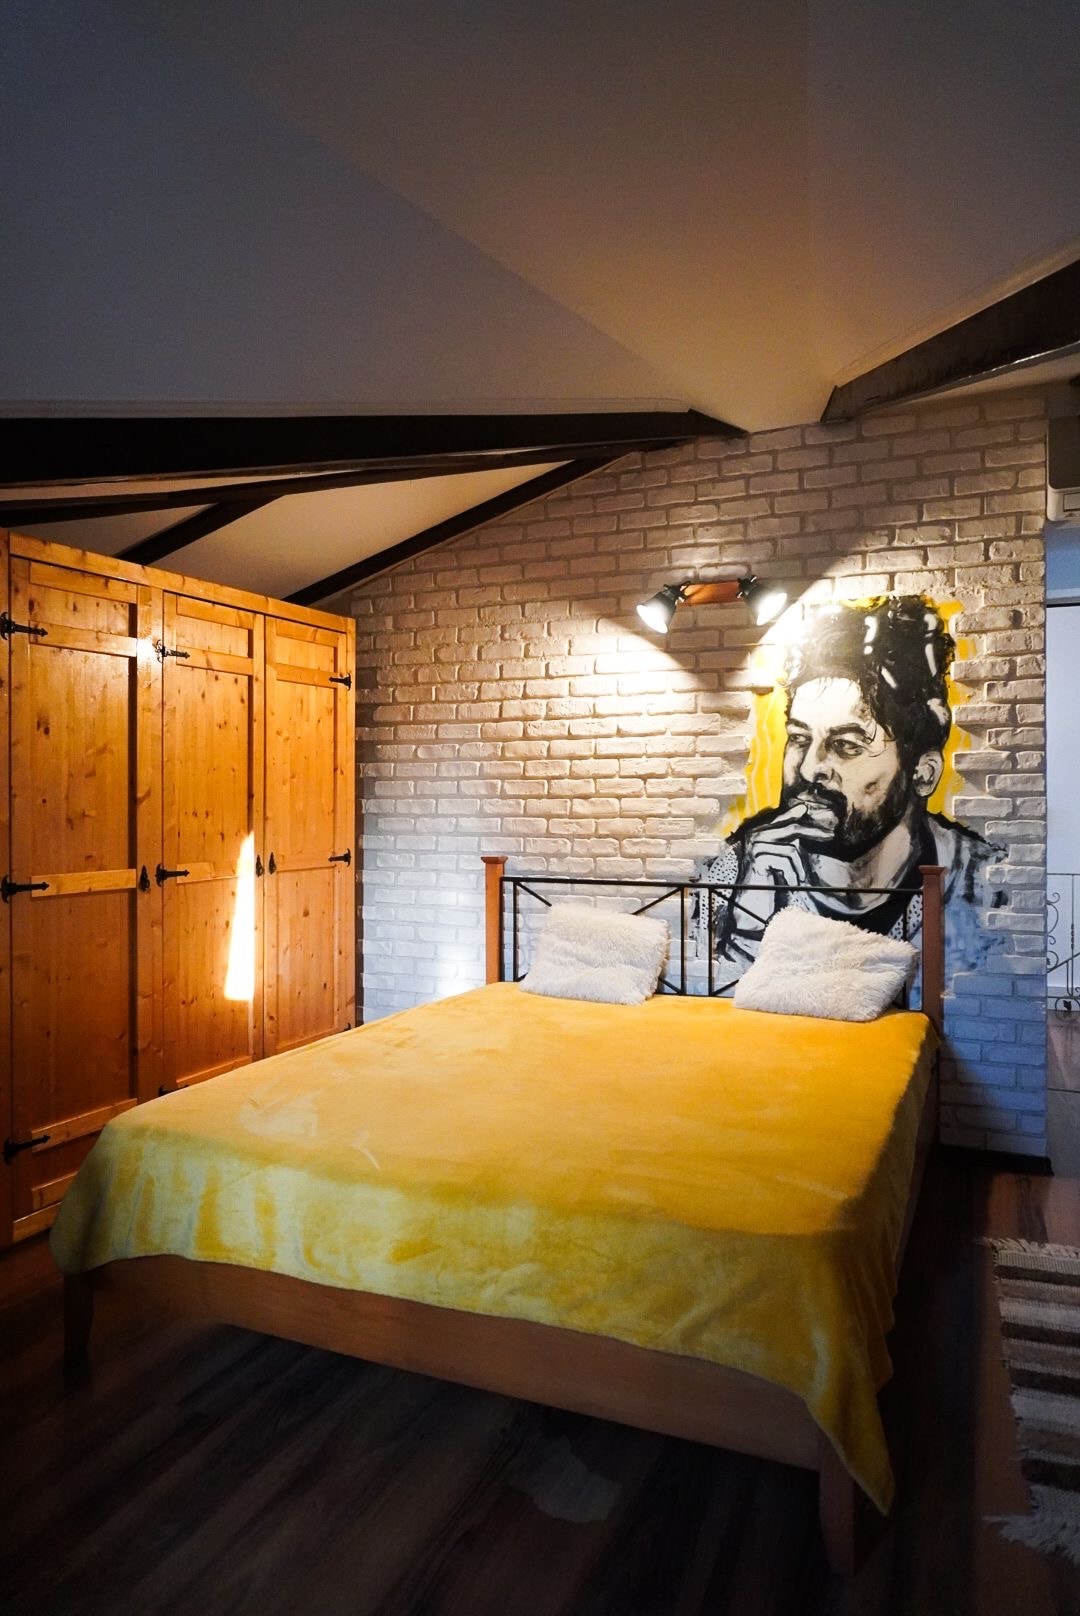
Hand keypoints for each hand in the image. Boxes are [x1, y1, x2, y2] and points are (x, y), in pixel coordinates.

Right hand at [731, 801, 836, 933]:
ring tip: (800, 881)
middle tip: (830, 835)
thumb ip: (787, 843)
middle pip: (791, 829)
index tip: (806, 809)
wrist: (752, 906)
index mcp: (757, 834)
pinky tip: (792, 885)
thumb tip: (802, 823)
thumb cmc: (768, 884)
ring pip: (792, 849)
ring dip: (800, 868)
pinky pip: (786, 861)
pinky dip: (793, 875)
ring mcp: (754, 846)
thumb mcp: (780, 859)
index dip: (793, 814)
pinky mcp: (757, 858)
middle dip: (813, 832)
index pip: (780, 819)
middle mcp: (753, 836)